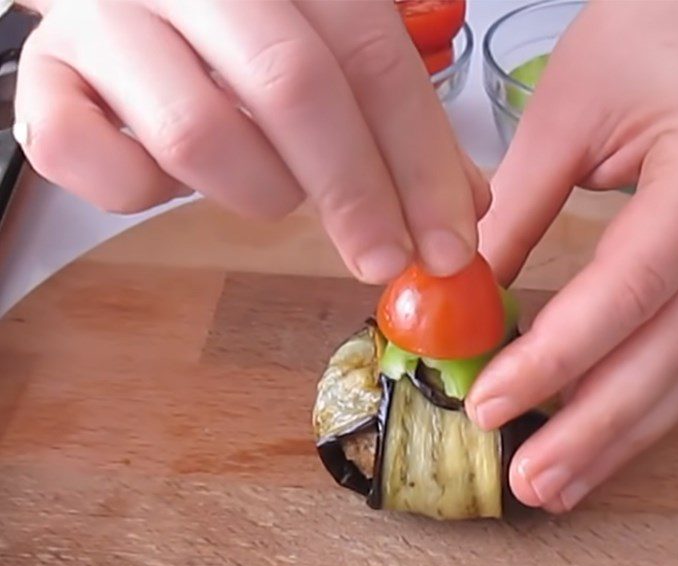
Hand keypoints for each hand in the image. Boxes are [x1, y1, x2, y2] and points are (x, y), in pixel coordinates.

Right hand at [14, 0, 486, 281]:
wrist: (109, 1)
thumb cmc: (230, 42)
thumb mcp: (325, 62)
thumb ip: (393, 124)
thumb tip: (465, 208)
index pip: (372, 57)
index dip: (420, 161)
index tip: (448, 244)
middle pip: (293, 86)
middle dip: (354, 194)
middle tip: (383, 261)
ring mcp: (106, 21)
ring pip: (198, 133)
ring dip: (255, 191)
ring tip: (266, 188)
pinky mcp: (46, 79)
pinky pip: (90, 158)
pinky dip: (139, 191)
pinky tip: (162, 180)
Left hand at [467, 0, 677, 511]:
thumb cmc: (635, 38)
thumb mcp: (561, 118)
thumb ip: (513, 216)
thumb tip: (462, 307)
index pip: (630, 287)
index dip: (558, 358)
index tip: (488, 405)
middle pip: (672, 350)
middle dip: (595, 428)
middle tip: (530, 484)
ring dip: (619, 437)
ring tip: (556, 488)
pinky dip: (639, 406)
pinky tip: (596, 445)